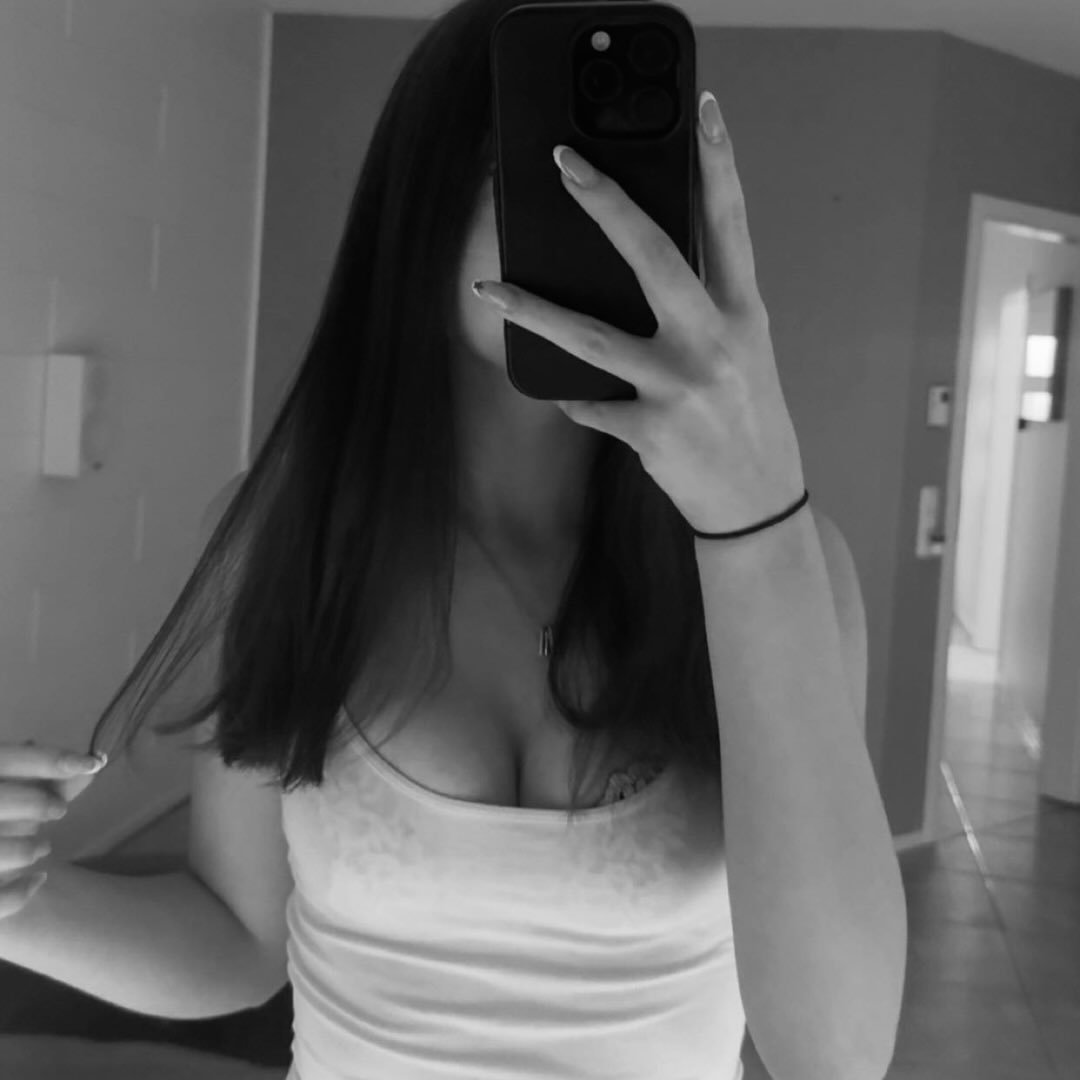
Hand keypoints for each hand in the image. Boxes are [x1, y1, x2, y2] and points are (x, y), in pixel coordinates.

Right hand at [0, 739, 105, 918]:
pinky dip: (20, 893)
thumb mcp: (21, 793)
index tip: (93, 763)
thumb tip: (95, 761)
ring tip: (43, 847)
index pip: (6, 759)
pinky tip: (39, 880)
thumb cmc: (2, 819)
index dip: (49, 759)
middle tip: (59, 810)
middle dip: (37, 803)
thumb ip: (53, 778)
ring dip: (28, 848)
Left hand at [471, 90, 805, 535]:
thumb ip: (707, 308)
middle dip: (605, 203)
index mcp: (742, 314)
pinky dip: (575, 401)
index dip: (721, 164)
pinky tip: (567, 398)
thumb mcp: (744, 353)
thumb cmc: (750, 420)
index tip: (706, 111)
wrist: (759, 502)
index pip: (732, 225)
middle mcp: (713, 342)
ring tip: (489, 288)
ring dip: (531, 311)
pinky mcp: (650, 430)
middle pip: (652, 257)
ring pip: (589, 337)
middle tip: (563, 162)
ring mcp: (680, 386)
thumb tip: (650, 270)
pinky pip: (589, 406)